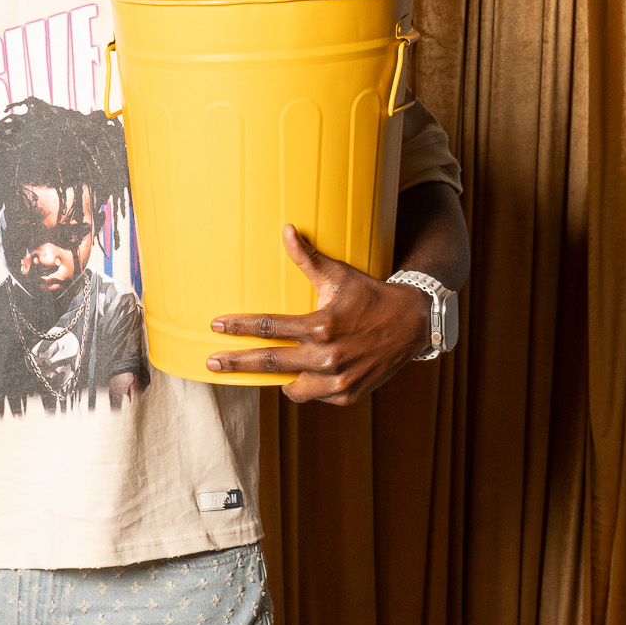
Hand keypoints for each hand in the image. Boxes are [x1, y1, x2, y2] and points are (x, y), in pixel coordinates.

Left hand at [207, 225, 430, 404]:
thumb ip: (308, 259)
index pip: (268, 327)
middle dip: (236, 363)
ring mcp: (338, 380)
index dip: (238, 327)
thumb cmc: (371, 296)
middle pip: (268, 362)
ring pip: (292, 389)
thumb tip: (287, 229)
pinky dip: (313, 385)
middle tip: (211, 362)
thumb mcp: (340, 276)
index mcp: (320, 326)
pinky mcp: (347, 395)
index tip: (215, 325)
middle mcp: (327, 357)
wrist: (414, 323)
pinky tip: (316, 372)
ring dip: (283, 378)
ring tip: (278, 368)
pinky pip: (317, 394)